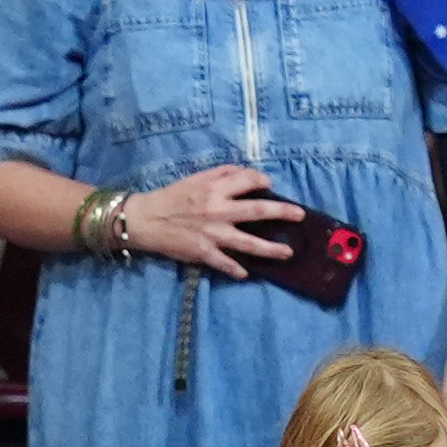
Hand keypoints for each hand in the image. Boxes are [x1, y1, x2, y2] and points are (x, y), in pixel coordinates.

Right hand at [125, 164, 302, 278]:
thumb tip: (247, 173)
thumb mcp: (196, 177)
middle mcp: (219, 210)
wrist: (146, 219)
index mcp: (216, 189)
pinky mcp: (204, 253)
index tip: (270, 186)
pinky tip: (247, 274)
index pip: (249, 181)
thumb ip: (222, 173)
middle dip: (283, 213)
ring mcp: (214, 234)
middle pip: (258, 212)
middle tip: (300, 216)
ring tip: (288, 252)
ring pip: (249, 243)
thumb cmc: (172, 196)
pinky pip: (225, 263)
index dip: (263, 181)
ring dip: (271, 249)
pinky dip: (237, 270)